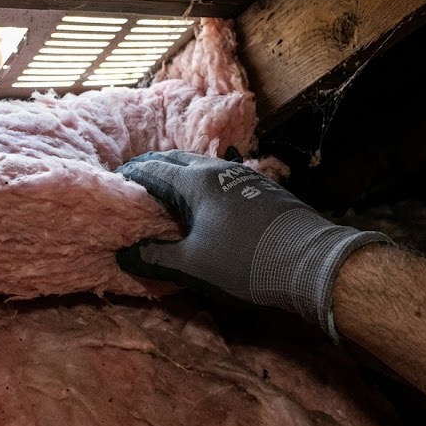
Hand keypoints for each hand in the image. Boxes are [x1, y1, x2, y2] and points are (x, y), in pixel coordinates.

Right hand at [115, 150, 390, 339]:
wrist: (312, 261)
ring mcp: (244, 175)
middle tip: (135, 180)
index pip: (152, 170)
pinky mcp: (263, 188)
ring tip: (167, 189)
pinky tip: (207, 200)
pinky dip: (203, 181)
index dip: (130, 174)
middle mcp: (218, 169)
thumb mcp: (193, 265)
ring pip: (202, 165)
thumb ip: (155, 257)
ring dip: (180, 172)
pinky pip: (222, 176)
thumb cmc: (246, 262)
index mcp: (196, 182)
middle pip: (177, 160)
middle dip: (153, 167)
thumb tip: (123, 254)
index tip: (113, 180)